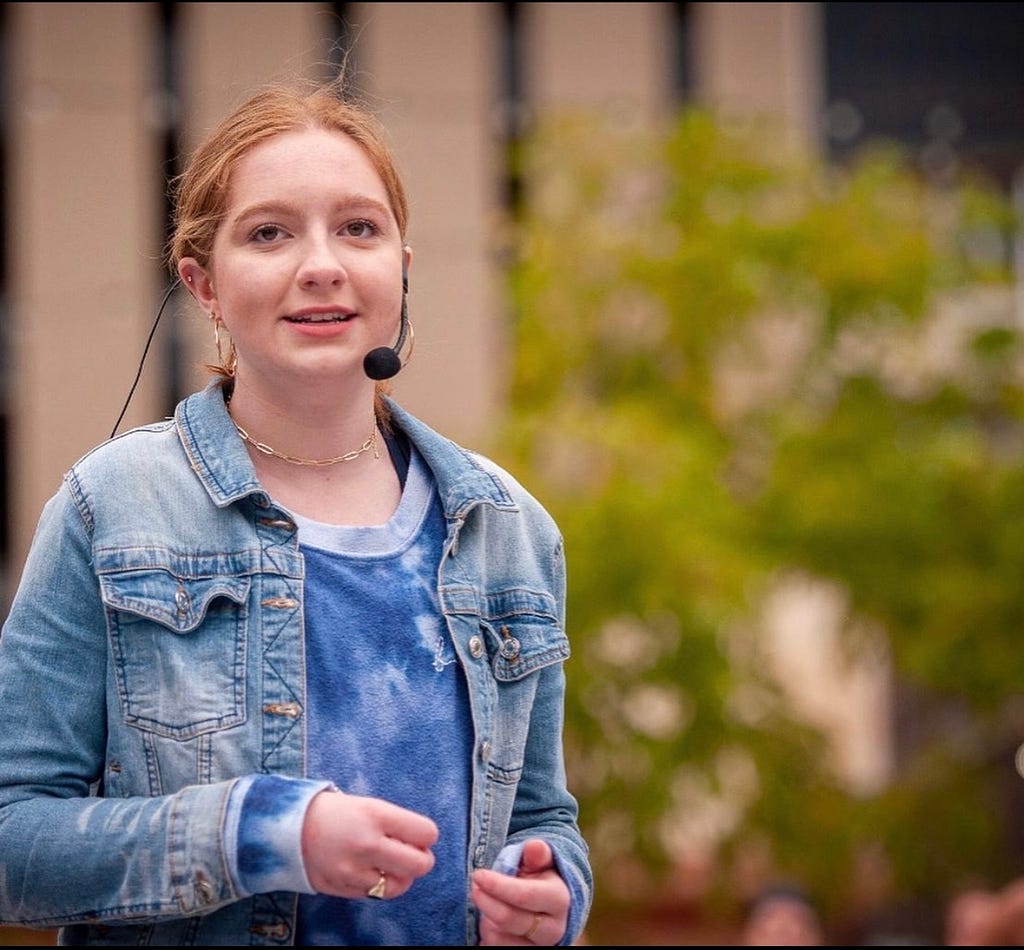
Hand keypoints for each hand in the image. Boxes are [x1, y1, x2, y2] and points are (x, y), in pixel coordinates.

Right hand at [301, 788, 437, 899]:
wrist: (288, 827)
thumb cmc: (335, 812)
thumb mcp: (368, 805)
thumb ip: (396, 824)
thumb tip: (423, 845)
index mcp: (376, 815)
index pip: (426, 833)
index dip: (427, 835)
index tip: (419, 834)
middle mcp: (367, 844)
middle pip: (419, 865)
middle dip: (422, 860)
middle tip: (412, 853)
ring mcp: (354, 870)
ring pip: (399, 886)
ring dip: (400, 876)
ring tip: (389, 864)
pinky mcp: (342, 889)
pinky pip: (375, 895)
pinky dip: (377, 885)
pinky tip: (368, 870)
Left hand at [471, 838, 569, 944]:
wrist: (549, 909)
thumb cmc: (540, 878)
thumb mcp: (542, 862)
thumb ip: (538, 854)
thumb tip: (535, 847)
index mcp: (559, 900)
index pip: (524, 896)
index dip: (498, 886)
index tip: (478, 875)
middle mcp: (553, 930)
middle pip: (509, 920)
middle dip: (486, 902)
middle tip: (474, 887)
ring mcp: (538, 948)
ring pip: (499, 941)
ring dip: (486, 921)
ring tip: (487, 905)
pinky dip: (486, 938)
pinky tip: (489, 922)